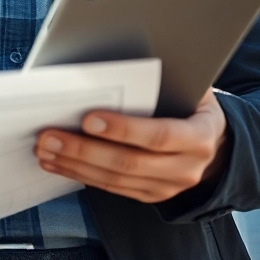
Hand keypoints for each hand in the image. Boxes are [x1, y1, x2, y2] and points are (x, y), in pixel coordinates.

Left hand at [33, 90, 229, 203]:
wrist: (214, 144)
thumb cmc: (193, 106)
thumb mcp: (191, 89)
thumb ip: (162, 82)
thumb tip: (114, 64)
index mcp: (199, 136)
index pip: (159, 135)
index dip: (123, 129)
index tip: (88, 119)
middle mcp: (185, 167)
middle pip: (129, 163)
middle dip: (84, 150)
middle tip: (49, 135)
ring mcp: (167, 187)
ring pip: (114, 180)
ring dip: (75, 164)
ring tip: (45, 149)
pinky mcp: (149, 195)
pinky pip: (111, 188)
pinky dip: (80, 175)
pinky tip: (58, 163)